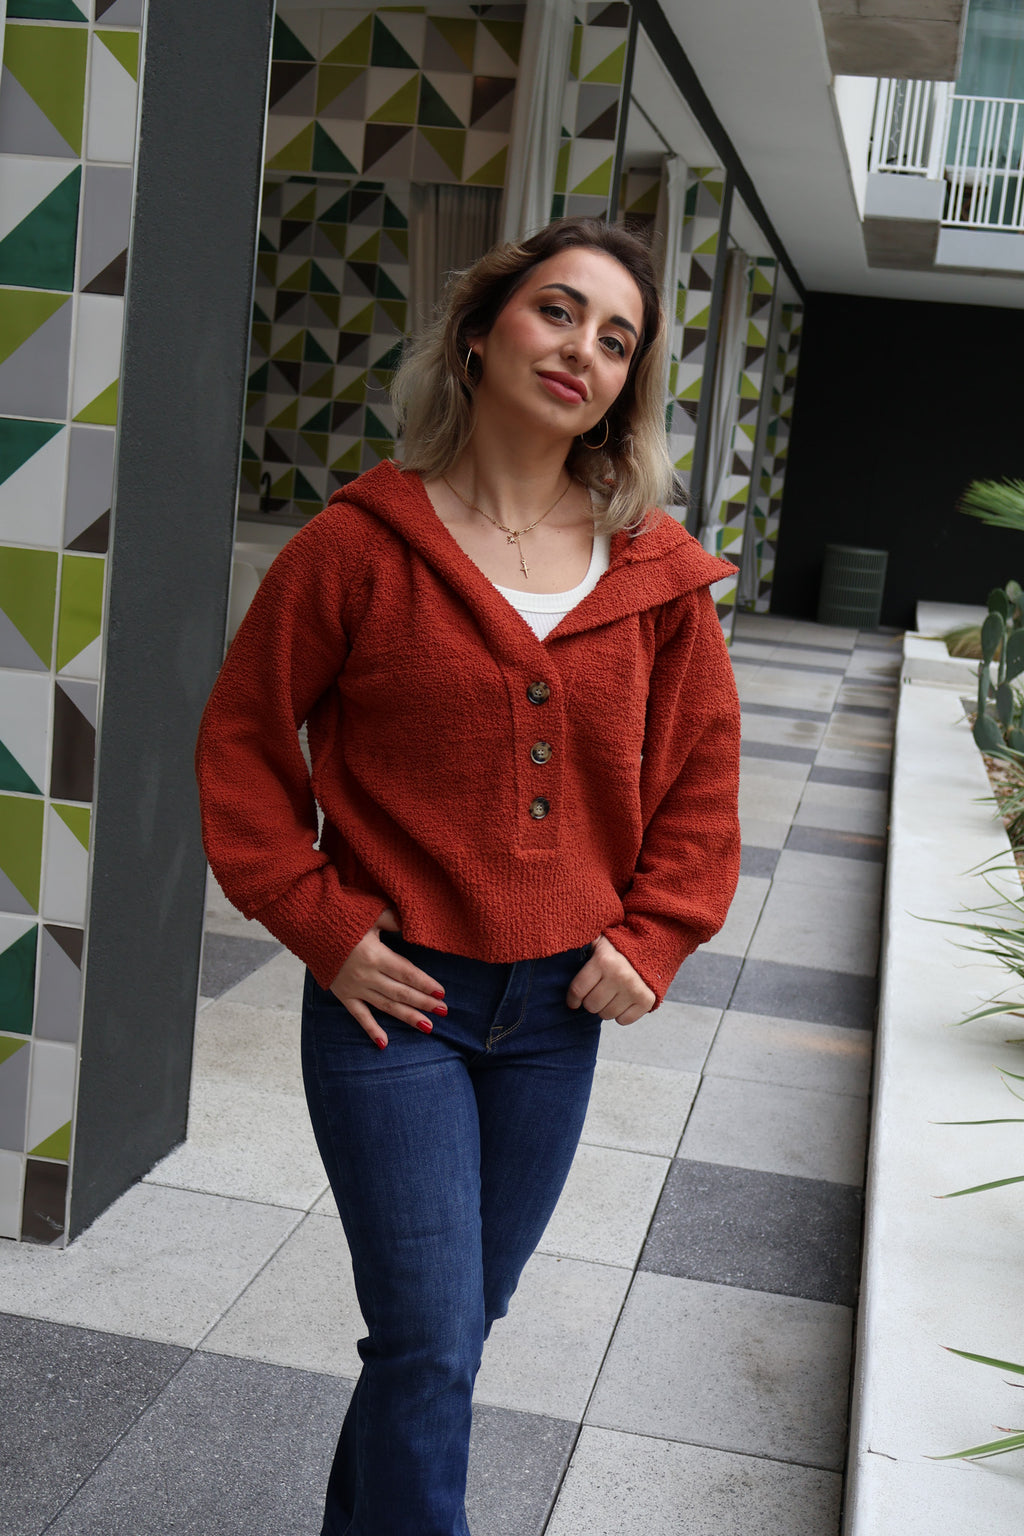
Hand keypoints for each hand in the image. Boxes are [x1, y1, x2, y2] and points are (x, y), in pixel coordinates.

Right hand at [329, 910, 444, 1048]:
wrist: (309, 930)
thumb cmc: (342, 918)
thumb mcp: (369, 915)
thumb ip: (392, 920)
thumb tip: (413, 925)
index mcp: (375, 955)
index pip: (406, 973)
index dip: (425, 984)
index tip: (441, 993)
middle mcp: (367, 975)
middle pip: (401, 992)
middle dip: (423, 1002)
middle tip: (443, 1011)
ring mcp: (355, 988)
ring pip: (386, 1006)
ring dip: (408, 1017)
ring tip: (427, 1026)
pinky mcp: (344, 995)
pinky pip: (360, 1015)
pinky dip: (371, 1030)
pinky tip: (384, 1043)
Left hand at [567, 935, 655, 1025]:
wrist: (650, 947)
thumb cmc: (616, 947)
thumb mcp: (597, 942)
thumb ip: (579, 948)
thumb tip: (553, 950)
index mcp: (603, 961)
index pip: (578, 990)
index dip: (572, 999)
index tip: (573, 1001)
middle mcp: (619, 976)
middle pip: (591, 1006)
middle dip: (590, 1001)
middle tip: (596, 992)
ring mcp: (634, 989)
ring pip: (606, 1015)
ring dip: (605, 1008)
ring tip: (609, 995)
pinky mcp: (646, 1000)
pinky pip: (623, 1020)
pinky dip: (620, 1015)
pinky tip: (622, 1001)